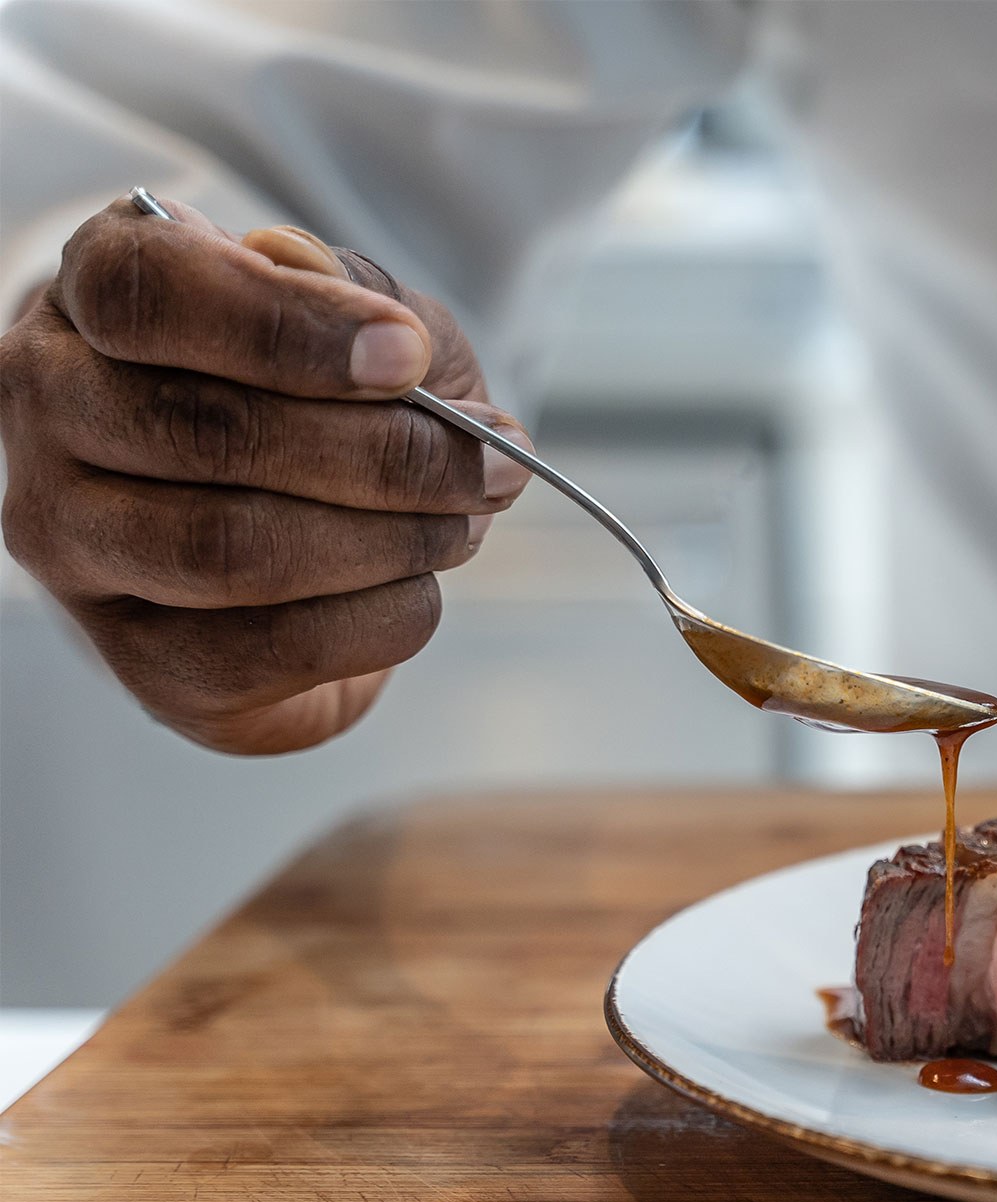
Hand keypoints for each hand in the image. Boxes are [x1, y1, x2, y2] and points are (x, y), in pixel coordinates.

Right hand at [0, 196, 529, 752]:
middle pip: (203, 433)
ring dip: (387, 542)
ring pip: (229, 550)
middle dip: (381, 456)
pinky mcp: (139, 655)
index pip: (149, 291)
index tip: (408, 354)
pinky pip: (268, 648)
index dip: (288, 326)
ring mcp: (73, 540)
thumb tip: (400, 349)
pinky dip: (379, 619)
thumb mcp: (360, 316)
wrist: (294, 531)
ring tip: (462, 526)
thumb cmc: (322, 394)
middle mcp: (50, 408)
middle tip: (487, 467)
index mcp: (95, 292)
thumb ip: (374, 305)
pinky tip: (416, 589)